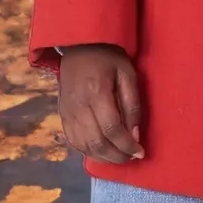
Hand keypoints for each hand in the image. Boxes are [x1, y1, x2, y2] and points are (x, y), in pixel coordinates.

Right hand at [58, 44, 143, 164]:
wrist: (79, 45)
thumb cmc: (108, 56)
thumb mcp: (127, 73)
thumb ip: (132, 104)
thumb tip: (135, 134)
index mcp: (97, 92)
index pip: (112, 129)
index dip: (127, 145)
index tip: (141, 152)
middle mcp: (79, 106)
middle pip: (97, 142)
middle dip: (117, 156)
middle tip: (132, 158)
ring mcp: (67, 113)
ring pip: (84, 146)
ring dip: (104, 157)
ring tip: (120, 157)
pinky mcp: (62, 115)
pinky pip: (74, 142)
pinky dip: (88, 152)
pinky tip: (102, 152)